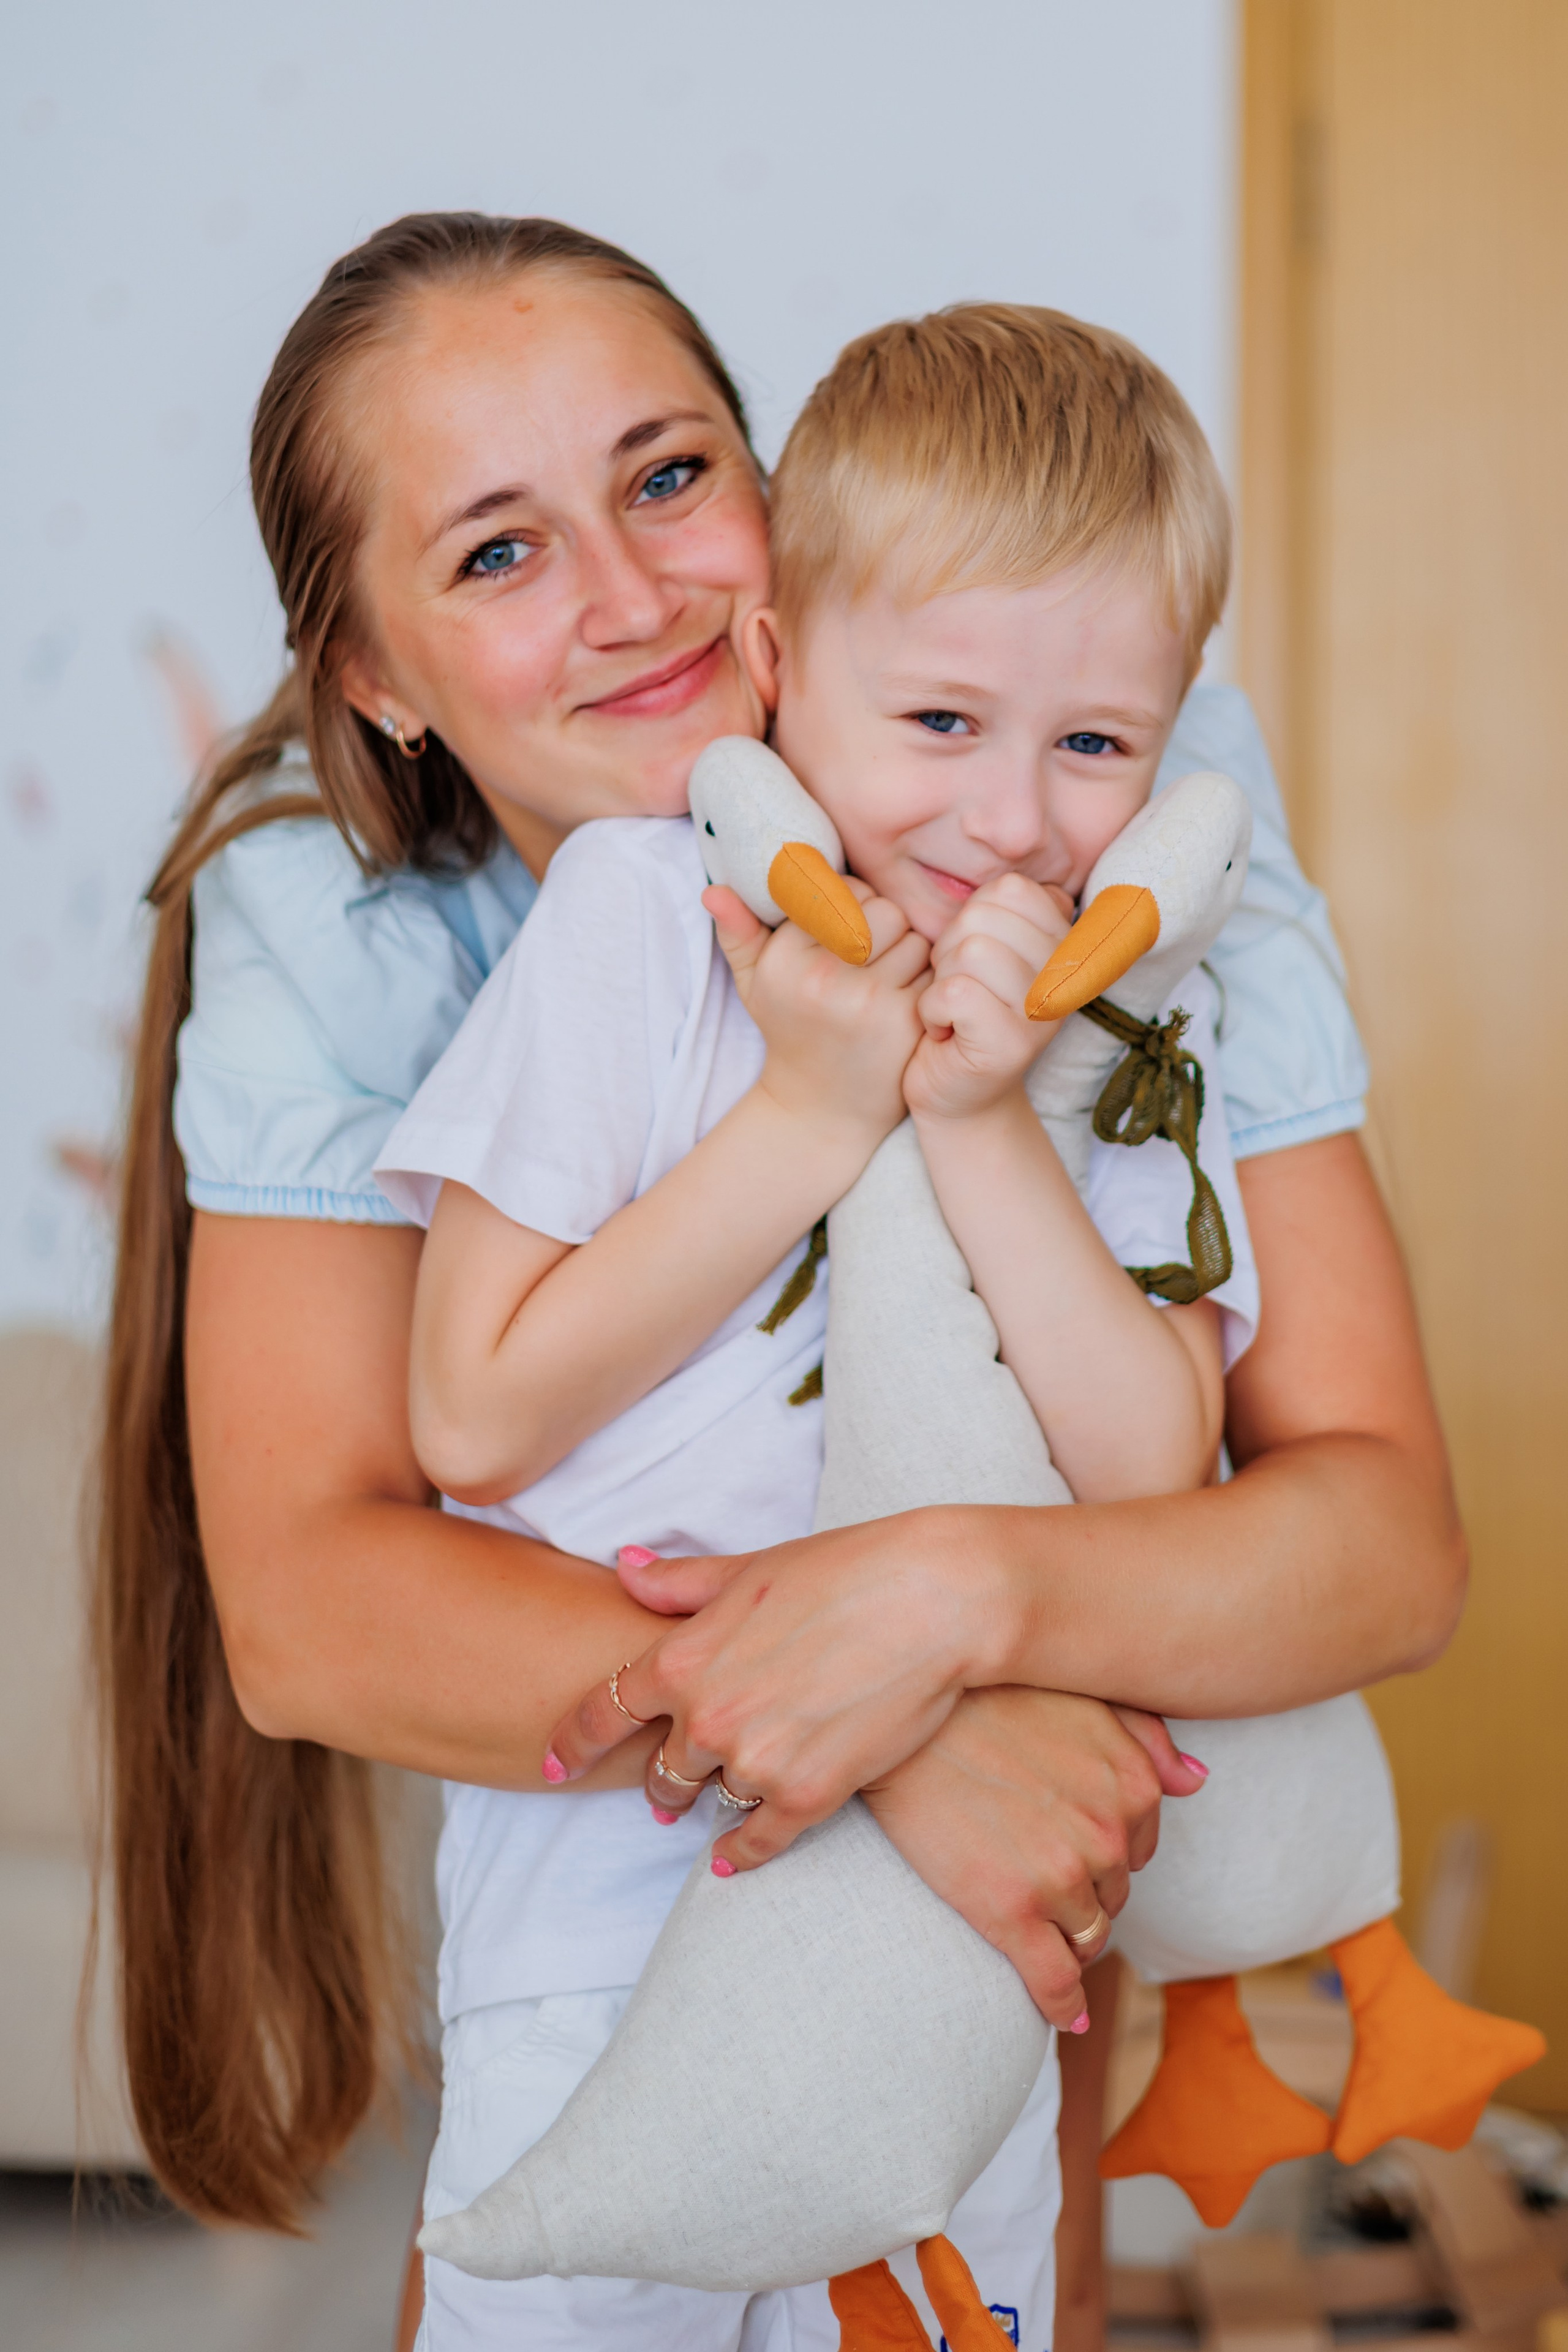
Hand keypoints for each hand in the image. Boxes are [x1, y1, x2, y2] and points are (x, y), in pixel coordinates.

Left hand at [544, 1508, 1004, 1853]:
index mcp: (682, 1656)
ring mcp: (756, 1762)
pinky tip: (732, 1857)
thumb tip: (625, 1568)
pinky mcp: (810, 1796)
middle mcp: (707, 1717)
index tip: (553, 1763)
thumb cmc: (845, 1569)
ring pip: (709, 1802)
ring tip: (718, 1800)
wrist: (932, 1600)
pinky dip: (742, 1852)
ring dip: (709, 1802)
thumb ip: (680, 1583)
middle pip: (660, 1770)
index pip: (602, 1711)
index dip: (571, 1741)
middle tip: (669, 1783)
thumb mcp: (749, 1568)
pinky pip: (758, 1842)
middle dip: (663, 1776)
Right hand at [705, 883, 929, 1147]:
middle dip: (886, 927)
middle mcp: (822, 976)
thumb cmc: (791, 1034)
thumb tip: (714, 890)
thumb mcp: (753, 986)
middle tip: (875, 956)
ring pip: (913, 938)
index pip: (843, 892)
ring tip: (889, 978)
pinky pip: (932, 973)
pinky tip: (904, 1002)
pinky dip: (925, 982)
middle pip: (884, 910)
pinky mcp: (903, 1021)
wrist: (821, 1110)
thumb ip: (738, 933)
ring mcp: (866, 1000)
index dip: (856, 906)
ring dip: (910, 953)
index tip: (849, 933)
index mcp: (784, 958)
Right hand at [859, 1689, 1200, 2027]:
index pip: (1137, 1850)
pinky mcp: (1011, 1913)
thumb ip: (1146, 1737)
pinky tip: (1062, 2014)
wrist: (900, 1720)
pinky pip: (1054, 1981)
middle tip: (1036, 1873)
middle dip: (1085, 1892)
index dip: (1103, 1854)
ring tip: (1033, 1924)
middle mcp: (1108, 1834)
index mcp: (1130, 1785)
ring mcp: (1061, 1878)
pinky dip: (1061, 2004)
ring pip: (1087, 1937)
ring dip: (1069, 1939)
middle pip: (1113, 1895)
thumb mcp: (1080, 1699)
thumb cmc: (986, 1699)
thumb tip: (1197, 1781)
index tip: (1067, 1846)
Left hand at [903, 873, 1072, 1123]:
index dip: (973, 917)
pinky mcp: (1012, 1044)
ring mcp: (1044, 1011)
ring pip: (970, 951)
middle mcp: (1066, 976)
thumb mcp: (987, 953)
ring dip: (942, 981)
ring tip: (954, 1011)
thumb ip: (1004, 911)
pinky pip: (953, 992)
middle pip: (985, 917)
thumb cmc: (964, 1015)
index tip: (975, 959)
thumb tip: (1013, 852)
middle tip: (960, 989)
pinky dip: (933, 1011)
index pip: (1011, 889)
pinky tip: (944, 1033)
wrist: (956, 1095)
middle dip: (951, 951)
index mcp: (1066, 946)